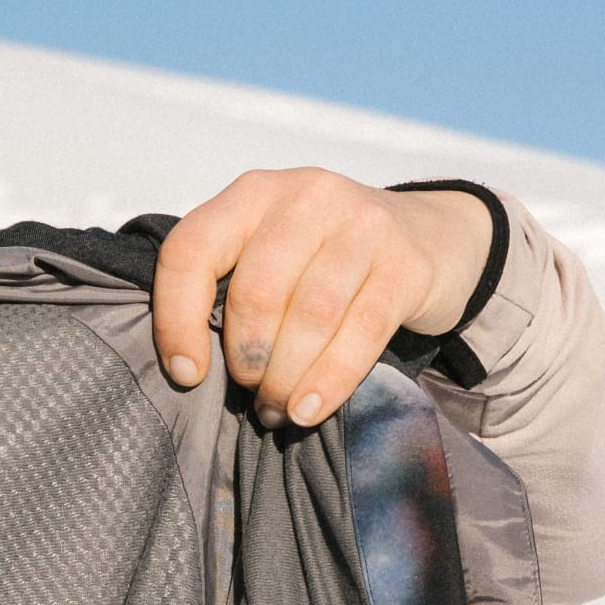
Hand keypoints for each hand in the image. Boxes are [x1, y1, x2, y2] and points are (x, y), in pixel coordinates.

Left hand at [151, 168, 494, 428]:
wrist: (427, 236)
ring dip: (286, 378)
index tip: (185, 375)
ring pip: (309, 315)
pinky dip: (329, 380)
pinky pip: (360, 332)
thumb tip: (190, 372)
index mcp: (252, 195)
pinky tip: (309, 410)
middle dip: (246, 360)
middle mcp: (306, 196)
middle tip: (251, 393)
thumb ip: (227, 290)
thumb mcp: (267, 256)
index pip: (191, 251)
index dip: (177, 320)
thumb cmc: (322, 262)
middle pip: (256, 293)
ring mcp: (363, 223)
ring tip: (278, 409)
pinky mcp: (406, 262)